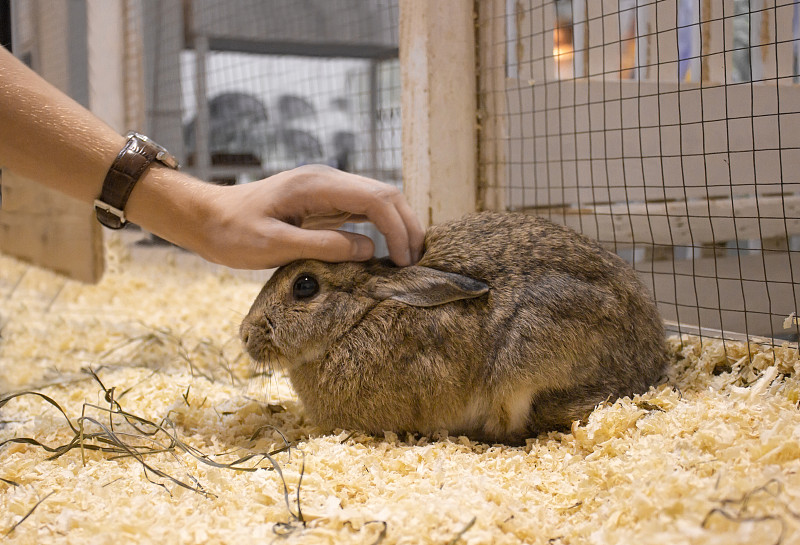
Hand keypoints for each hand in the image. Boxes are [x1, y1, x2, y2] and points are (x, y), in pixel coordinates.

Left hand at [188, 165, 424, 269]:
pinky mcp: (323, 202)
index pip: (376, 198)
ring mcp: (327, 189)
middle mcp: (328, 180)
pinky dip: (381, 228)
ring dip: (397, 226)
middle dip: (407, 225)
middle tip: (416, 262)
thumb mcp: (274, 245)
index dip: (397, 228)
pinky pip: (362, 211)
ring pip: (378, 201)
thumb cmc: (233, 232)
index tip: (403, 261)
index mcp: (317, 184)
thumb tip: (369, 250)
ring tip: (407, 259)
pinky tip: (385, 250)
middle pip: (385, 194)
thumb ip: (323, 245)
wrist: (207, 218)